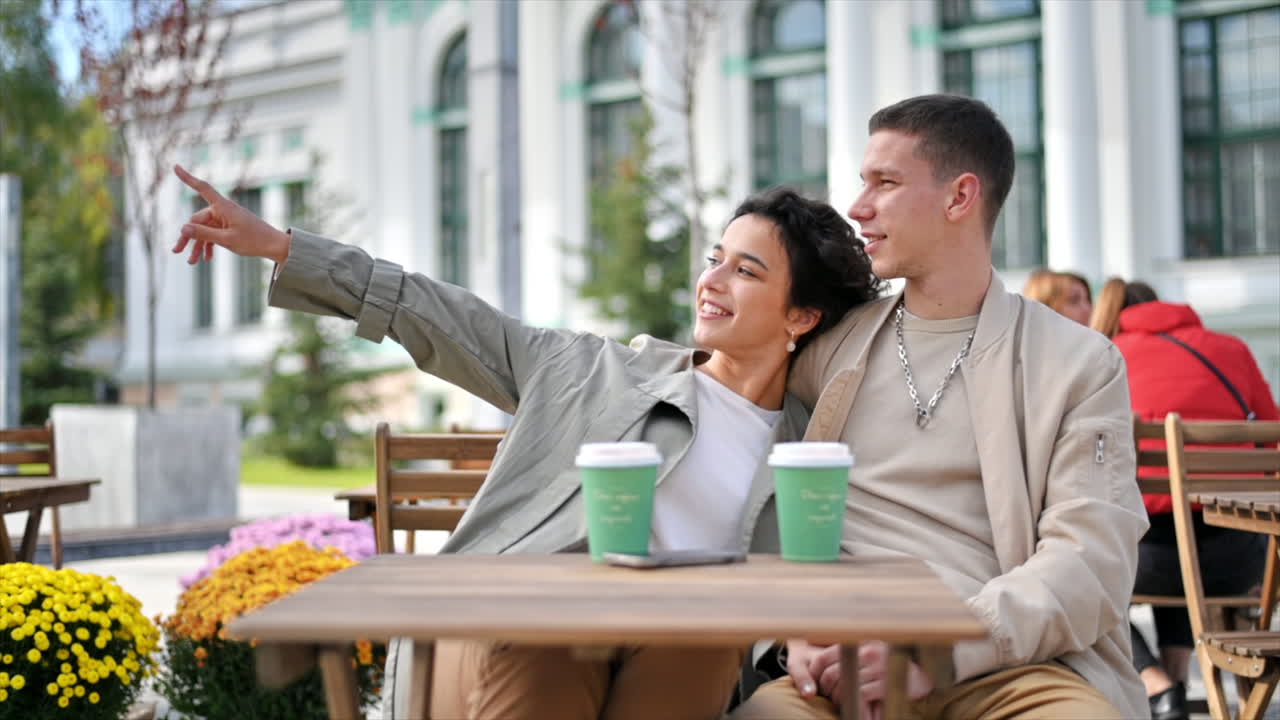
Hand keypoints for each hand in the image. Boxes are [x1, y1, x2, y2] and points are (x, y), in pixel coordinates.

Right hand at [171, 164, 290, 264]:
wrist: (275, 246)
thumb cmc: (254, 241)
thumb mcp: (227, 240)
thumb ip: (204, 234)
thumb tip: (183, 228)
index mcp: (223, 207)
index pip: (202, 188)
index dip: (188, 178)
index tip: (176, 166)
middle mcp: (223, 210)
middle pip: (197, 220)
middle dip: (188, 237)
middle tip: (176, 252)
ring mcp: (226, 219)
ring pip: (205, 230)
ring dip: (198, 245)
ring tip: (192, 263)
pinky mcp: (230, 227)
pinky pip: (214, 234)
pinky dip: (210, 245)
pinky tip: (207, 259)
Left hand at [784, 640, 932, 714]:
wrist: (922, 677)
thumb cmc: (890, 666)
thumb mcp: (871, 652)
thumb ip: (852, 654)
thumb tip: (818, 660)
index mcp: (860, 642)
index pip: (825, 655)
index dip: (815, 672)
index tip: (814, 683)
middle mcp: (868, 652)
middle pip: (832, 673)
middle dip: (826, 689)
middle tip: (828, 697)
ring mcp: (878, 667)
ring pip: (844, 686)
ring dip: (839, 699)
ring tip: (840, 703)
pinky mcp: (885, 683)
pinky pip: (860, 695)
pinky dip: (854, 704)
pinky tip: (854, 707)